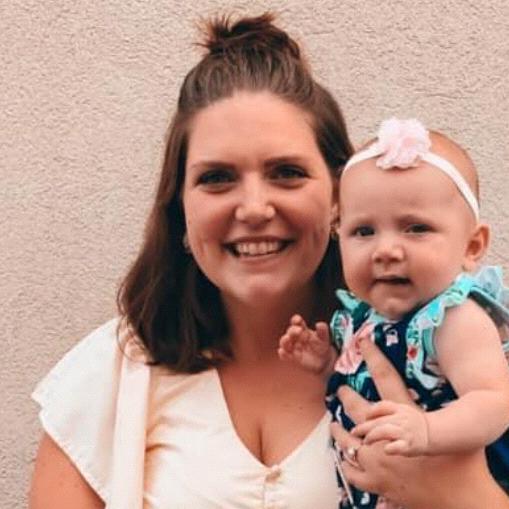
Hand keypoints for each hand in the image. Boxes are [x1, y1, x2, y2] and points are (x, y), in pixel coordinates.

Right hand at [278, 314, 333, 373]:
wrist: (322, 362)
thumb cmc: (321, 347)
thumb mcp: (324, 339)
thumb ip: (322, 331)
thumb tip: (319, 324)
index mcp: (302, 328)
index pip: (296, 322)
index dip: (296, 320)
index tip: (298, 320)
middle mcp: (295, 337)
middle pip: (290, 331)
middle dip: (293, 330)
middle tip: (299, 330)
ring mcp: (291, 347)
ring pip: (284, 342)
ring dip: (285, 340)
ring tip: (288, 338)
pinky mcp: (290, 357)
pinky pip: (283, 354)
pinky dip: (282, 353)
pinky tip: (283, 352)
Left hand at [330, 336, 508, 508]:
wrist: (462, 495)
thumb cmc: (464, 461)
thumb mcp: (455, 428)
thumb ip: (443, 411)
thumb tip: (456, 391)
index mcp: (407, 415)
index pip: (387, 379)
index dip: (374, 357)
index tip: (361, 342)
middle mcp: (389, 433)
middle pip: (360, 409)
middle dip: (348, 398)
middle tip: (340, 390)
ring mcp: (380, 458)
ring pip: (351, 440)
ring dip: (342, 433)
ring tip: (335, 427)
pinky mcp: (378, 480)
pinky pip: (352, 470)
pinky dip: (348, 463)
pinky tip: (344, 457)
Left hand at [352, 400, 429, 455]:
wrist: (437, 435)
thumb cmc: (415, 424)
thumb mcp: (402, 410)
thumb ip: (385, 411)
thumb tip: (365, 415)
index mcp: (399, 409)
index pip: (381, 406)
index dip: (370, 412)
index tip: (363, 419)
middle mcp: (401, 418)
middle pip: (377, 421)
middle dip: (363, 427)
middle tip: (354, 432)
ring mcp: (405, 432)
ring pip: (382, 431)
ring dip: (371, 437)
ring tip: (365, 442)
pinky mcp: (410, 446)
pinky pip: (396, 447)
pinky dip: (389, 448)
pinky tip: (385, 451)